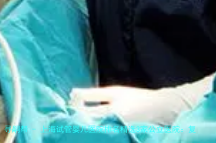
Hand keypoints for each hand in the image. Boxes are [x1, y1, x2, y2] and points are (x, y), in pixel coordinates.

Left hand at [69, 84, 205, 125]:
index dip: (73, 111)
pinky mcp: (125, 138)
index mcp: (113, 112)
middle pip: (89, 128)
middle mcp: (117, 127)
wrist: (165, 110)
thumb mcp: (115, 92)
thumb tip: (72, 93)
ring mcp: (121, 135)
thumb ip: (93, 94)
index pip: (85, 114)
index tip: (66, 107)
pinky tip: (93, 129)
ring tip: (77, 125)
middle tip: (66, 119)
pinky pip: (107, 137)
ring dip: (86, 129)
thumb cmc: (137, 98)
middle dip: (76, 123)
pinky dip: (98, 134)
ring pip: (97, 134)